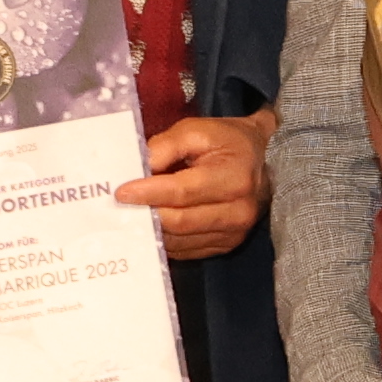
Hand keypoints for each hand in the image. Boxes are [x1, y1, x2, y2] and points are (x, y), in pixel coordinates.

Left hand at [130, 113, 271, 268]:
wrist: (263, 161)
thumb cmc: (227, 142)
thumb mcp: (197, 130)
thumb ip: (165, 146)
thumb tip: (137, 170)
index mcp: (234, 177)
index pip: (183, 191)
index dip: (149, 193)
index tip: (121, 193)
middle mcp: (239, 211)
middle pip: (179, 221)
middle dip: (145, 214)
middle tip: (118, 207)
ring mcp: (234, 233)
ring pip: (179, 240)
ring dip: (151, 229)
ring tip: (130, 216)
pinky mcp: (226, 245)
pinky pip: (186, 250)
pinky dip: (164, 240)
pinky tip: (151, 226)